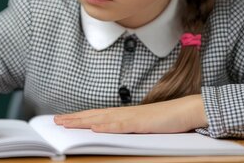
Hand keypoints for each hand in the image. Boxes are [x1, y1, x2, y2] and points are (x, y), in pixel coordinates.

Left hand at [53, 94, 207, 133]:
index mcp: (125, 115)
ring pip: (102, 119)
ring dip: (83, 121)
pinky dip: (107, 126)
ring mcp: (133, 117)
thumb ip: (130, 128)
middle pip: (94, 115)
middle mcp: (125, 113)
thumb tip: (114, 133)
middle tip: (54, 121)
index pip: (96, 116)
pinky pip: (122, 125)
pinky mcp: (142, 122)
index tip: (63, 120)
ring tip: (66, 124)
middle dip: (73, 119)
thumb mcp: (145, 127)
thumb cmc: (168, 119)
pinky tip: (95, 128)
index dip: (79, 118)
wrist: (188, 110)